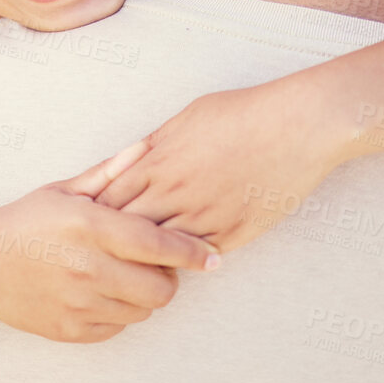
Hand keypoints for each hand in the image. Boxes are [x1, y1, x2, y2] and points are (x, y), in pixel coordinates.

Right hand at [0, 153, 216, 343]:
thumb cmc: (26, 221)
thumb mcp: (64, 190)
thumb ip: (109, 173)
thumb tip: (146, 147)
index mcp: (90, 226)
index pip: (159, 245)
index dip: (193, 252)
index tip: (213, 257)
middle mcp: (87, 267)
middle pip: (160, 288)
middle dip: (167, 278)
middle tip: (156, 265)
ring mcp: (78, 303)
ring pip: (142, 311)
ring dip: (143, 297)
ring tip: (124, 276)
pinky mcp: (70, 329)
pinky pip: (117, 328)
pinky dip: (117, 314)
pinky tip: (100, 293)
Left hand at [93, 80, 355, 252]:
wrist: (296, 126)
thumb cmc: (242, 114)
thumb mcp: (187, 118)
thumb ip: (154, 144)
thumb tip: (129, 159)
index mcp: (158, 162)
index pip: (109, 199)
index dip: (96, 214)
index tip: (87, 225)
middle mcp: (175, 193)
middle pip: (126, 230)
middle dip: (110, 243)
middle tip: (98, 254)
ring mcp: (204, 217)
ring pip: (159, 252)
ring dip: (144, 260)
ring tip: (130, 269)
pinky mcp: (233, 233)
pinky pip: (196, 258)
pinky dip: (182, 264)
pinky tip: (174, 268)